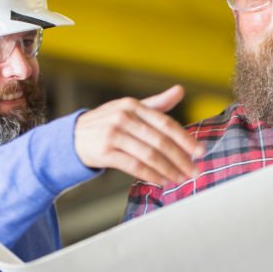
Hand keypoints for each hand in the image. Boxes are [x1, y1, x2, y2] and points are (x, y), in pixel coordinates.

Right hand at [74, 84, 204, 183]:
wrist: (72, 137)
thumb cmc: (107, 123)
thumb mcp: (130, 109)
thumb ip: (157, 103)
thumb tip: (180, 90)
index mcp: (133, 105)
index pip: (165, 123)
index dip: (185, 138)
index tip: (200, 151)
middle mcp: (123, 117)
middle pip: (160, 141)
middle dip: (181, 159)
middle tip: (194, 171)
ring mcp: (113, 134)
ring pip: (149, 155)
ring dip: (168, 170)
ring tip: (180, 179)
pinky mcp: (104, 152)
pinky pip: (134, 166)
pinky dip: (151, 175)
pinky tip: (161, 181)